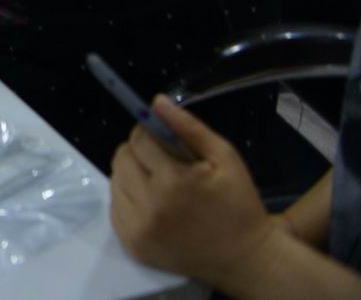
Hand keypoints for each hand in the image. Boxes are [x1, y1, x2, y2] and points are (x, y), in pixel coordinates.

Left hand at [109, 95, 284, 289]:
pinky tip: (153, 204)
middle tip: (161, 161)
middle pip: (121, 159)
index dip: (150, 133)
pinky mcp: (132, 245)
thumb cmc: (237, 204)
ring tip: (159, 183)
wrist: (245, 259)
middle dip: (138, 152)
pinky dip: (128, 199)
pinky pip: (115, 207)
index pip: (139, 139)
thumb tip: (155, 101)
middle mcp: (150, 205)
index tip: (163, 138)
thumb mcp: (225, 158)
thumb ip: (188, 127)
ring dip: (132, 175)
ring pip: (115, 181)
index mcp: (174, 180)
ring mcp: (138, 229)